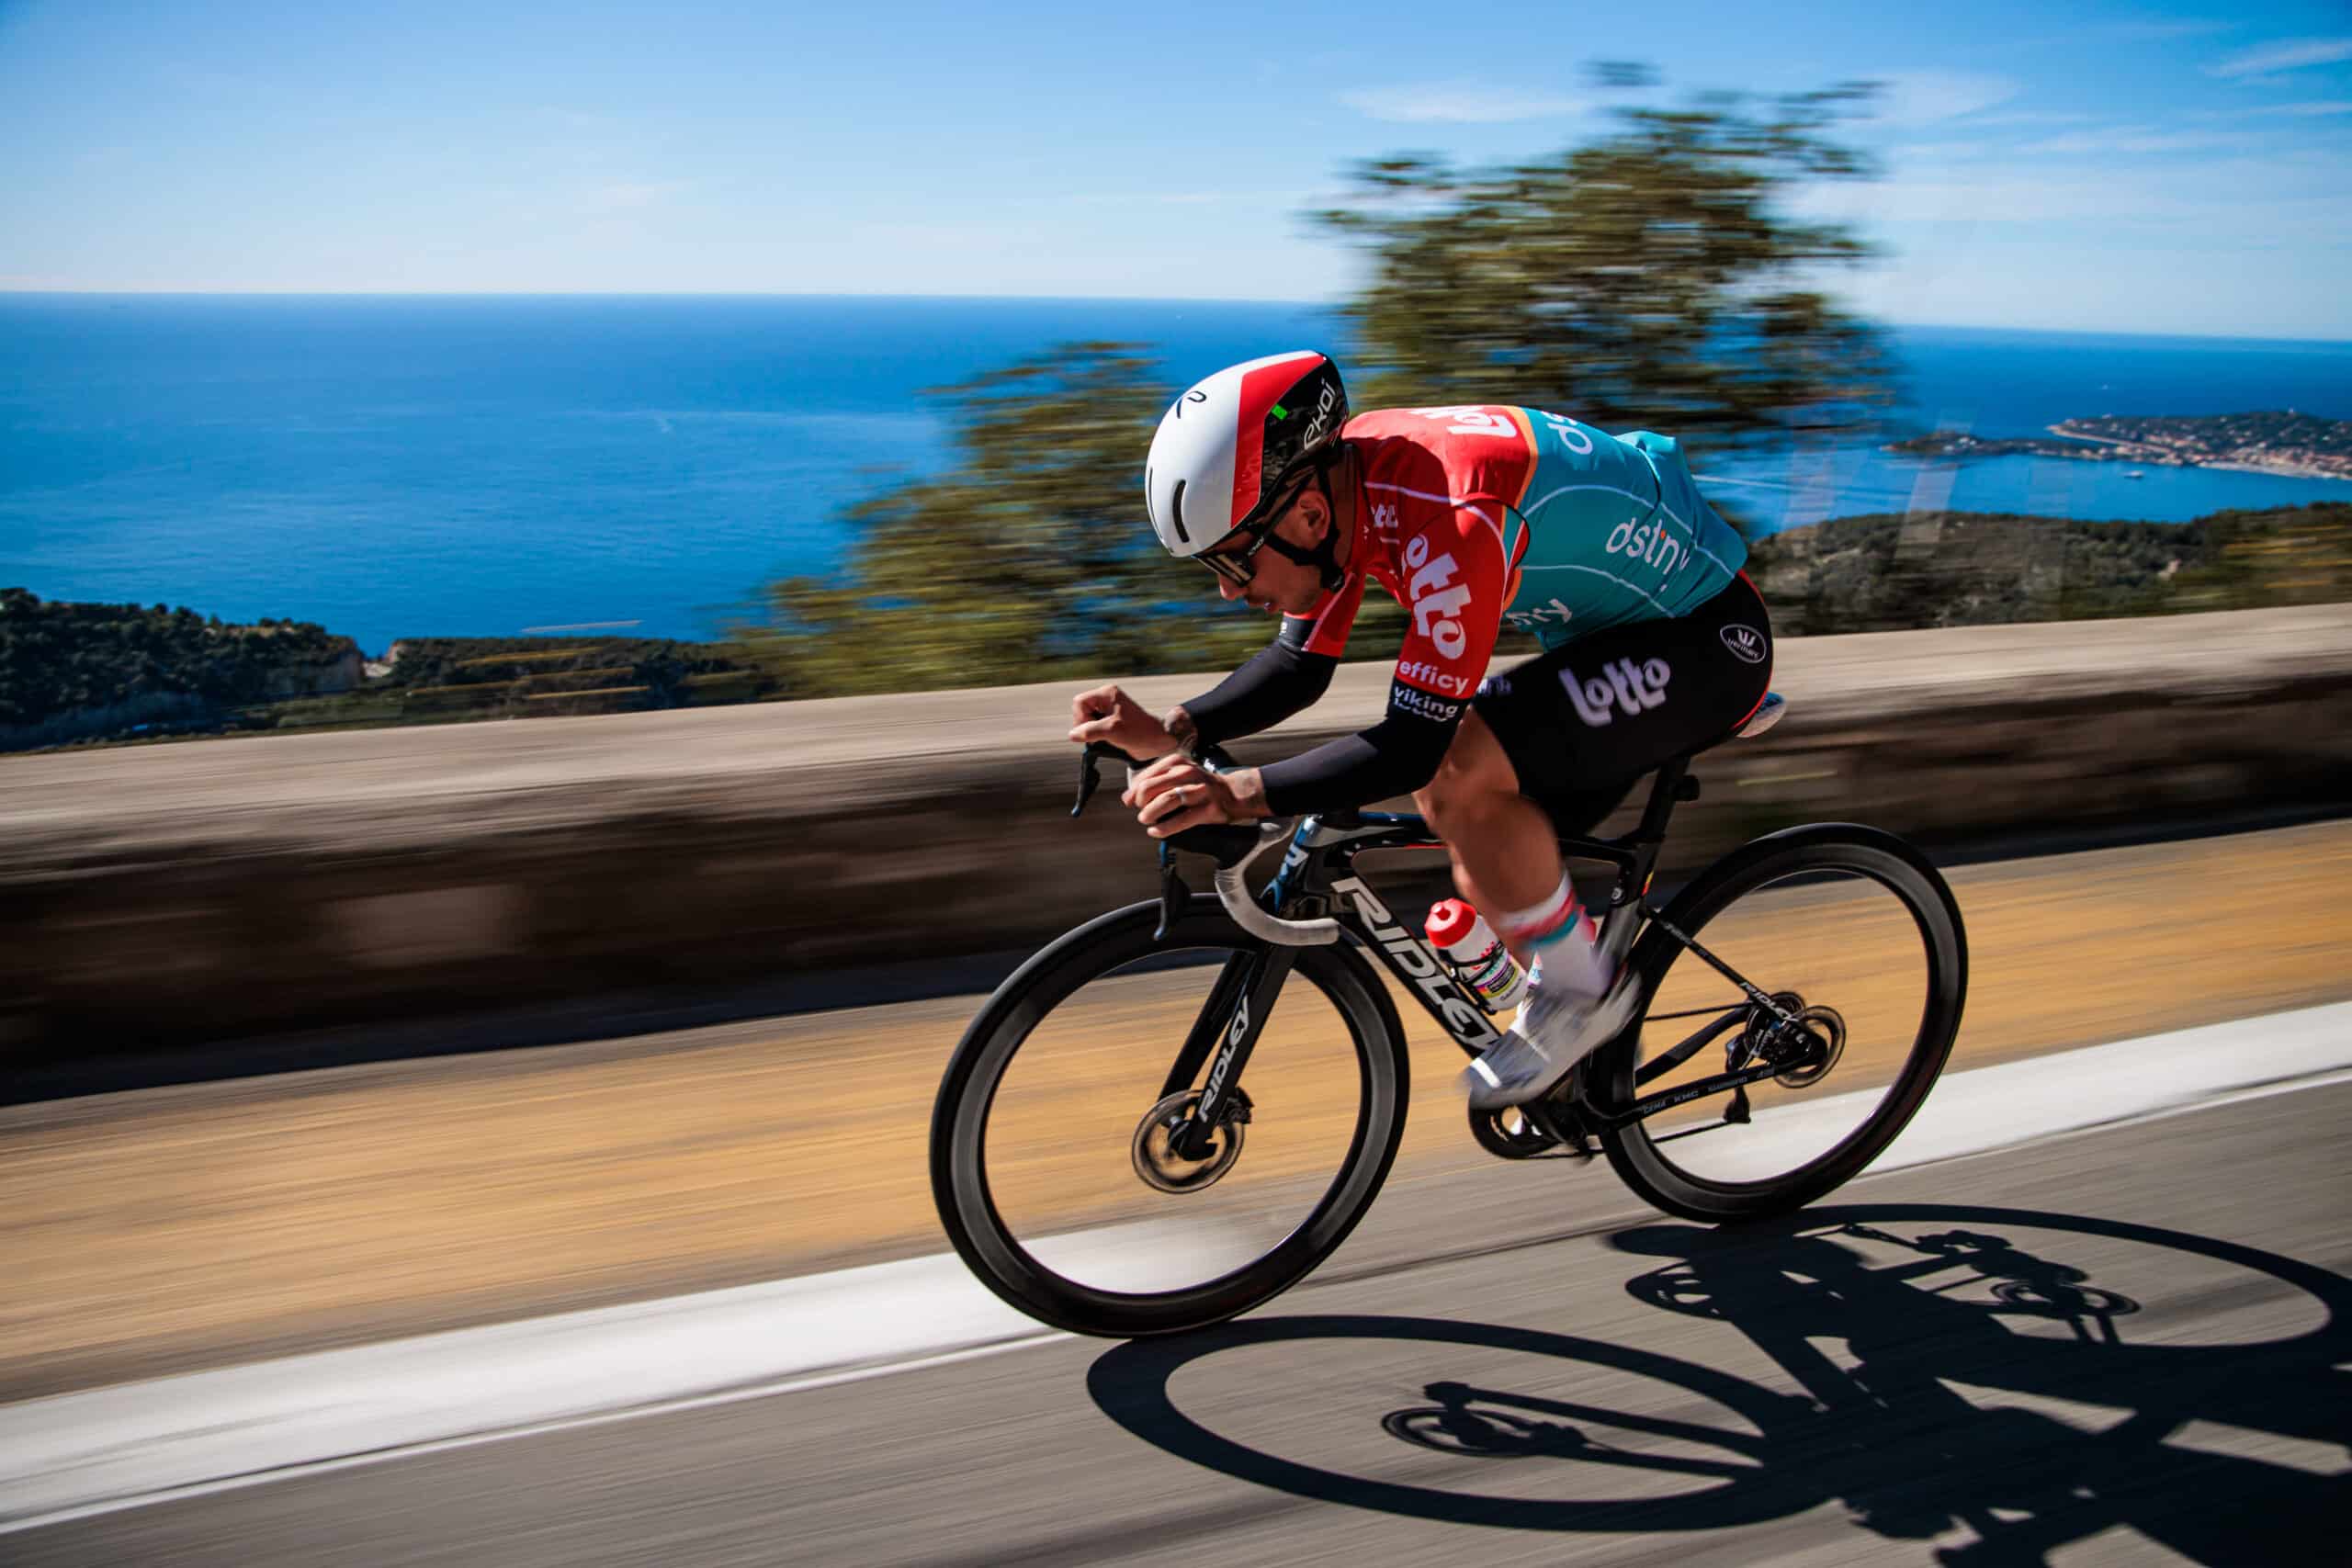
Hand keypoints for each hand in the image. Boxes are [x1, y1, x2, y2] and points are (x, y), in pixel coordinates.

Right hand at [1067, 683, 1175, 758]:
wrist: (1158, 740)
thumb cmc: (1140, 731)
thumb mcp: (1113, 730)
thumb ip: (1090, 731)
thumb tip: (1072, 734)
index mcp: (1107, 694)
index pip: (1080, 703)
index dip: (1081, 717)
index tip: (1091, 730)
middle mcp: (1106, 700)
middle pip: (1081, 711)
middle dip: (1085, 725)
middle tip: (1097, 736)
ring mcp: (1108, 712)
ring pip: (1086, 722)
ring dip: (1091, 733)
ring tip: (1105, 739)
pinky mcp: (1111, 723)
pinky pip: (1094, 729)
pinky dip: (1096, 737)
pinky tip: (1107, 742)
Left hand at [1123, 754, 1265, 837]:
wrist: (1233, 793)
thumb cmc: (1199, 786)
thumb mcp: (1177, 776)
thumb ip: (1152, 783)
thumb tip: (1127, 798)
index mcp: (1177, 763)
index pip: (1146, 776)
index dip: (1134, 792)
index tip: (1132, 802)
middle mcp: (1188, 773)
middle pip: (1151, 787)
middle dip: (1140, 803)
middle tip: (1141, 812)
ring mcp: (1199, 790)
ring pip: (1165, 801)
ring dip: (1149, 814)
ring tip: (1146, 820)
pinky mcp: (1208, 808)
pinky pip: (1181, 819)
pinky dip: (1163, 828)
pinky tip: (1156, 831)